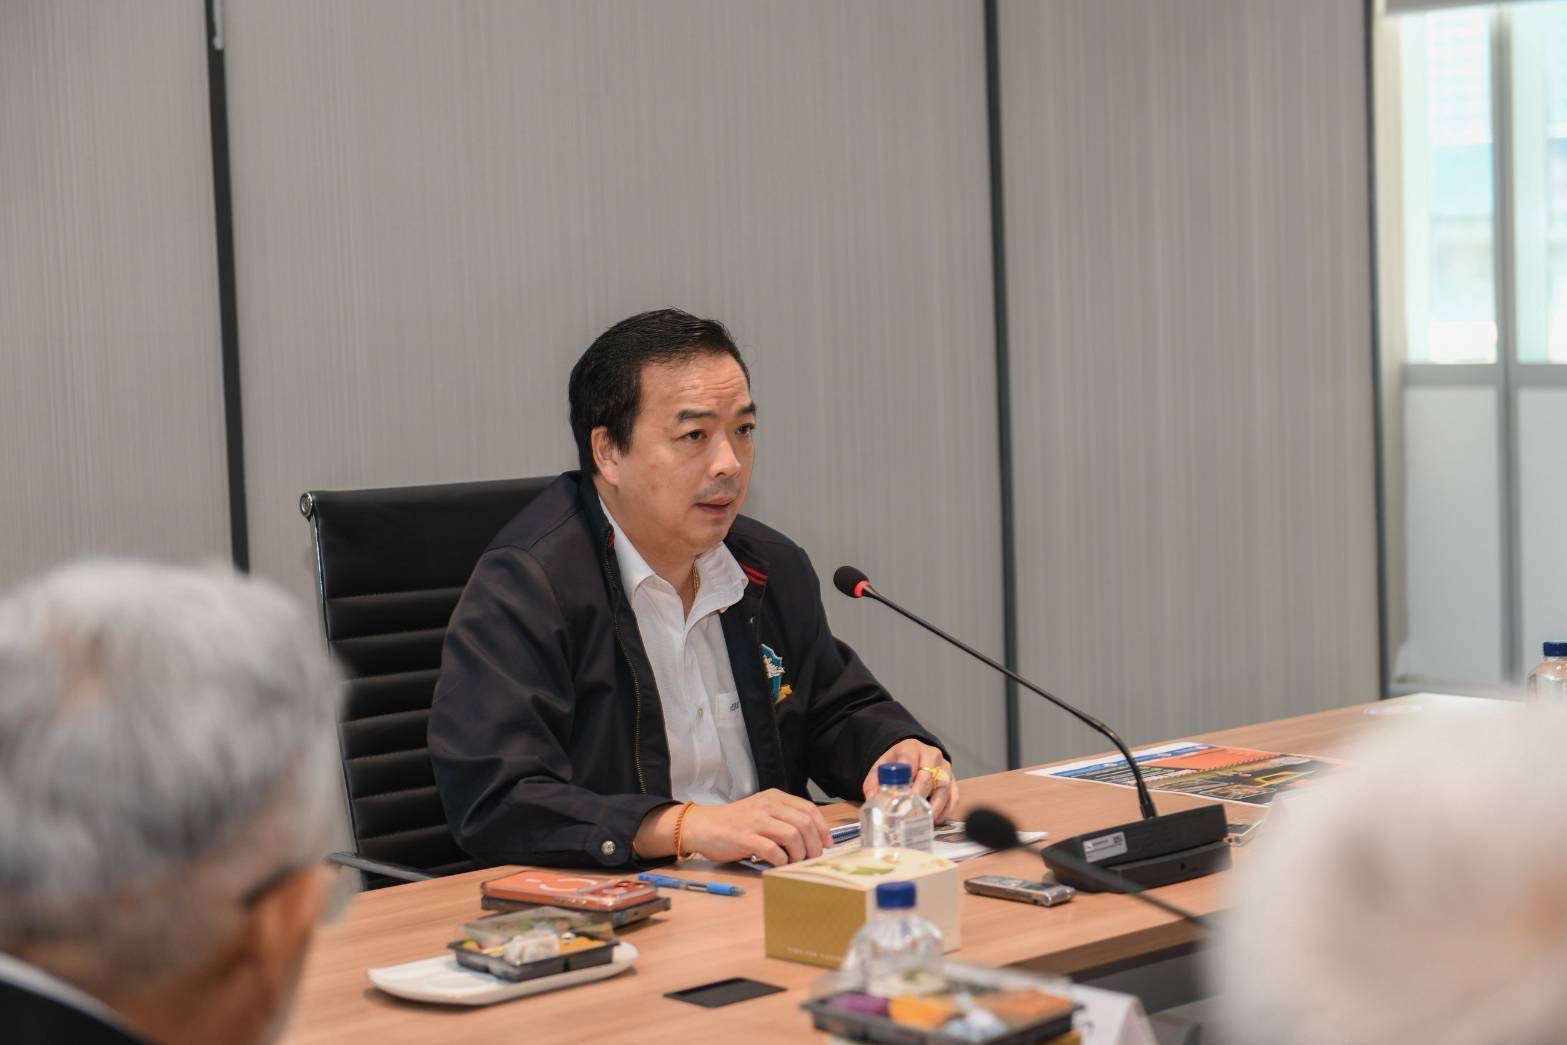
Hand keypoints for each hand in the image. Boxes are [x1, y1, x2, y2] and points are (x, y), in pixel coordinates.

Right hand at [682, 789, 831, 865]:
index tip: (826, 844)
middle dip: (814, 845)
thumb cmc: (735, 822)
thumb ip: (783, 818)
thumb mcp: (762, 811)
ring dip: (799, 854)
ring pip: (792, 836)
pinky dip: (781, 861)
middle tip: (813, 858)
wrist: (703, 826)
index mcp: (774, 797)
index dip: (822, 828)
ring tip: (796, 862)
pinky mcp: (745, 838)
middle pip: (804, 824)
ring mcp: (756, 821)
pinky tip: (779, 864)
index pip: (808, 809)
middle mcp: (767, 806)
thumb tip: (812, 838)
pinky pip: (773, 851)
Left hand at [864, 739, 958, 822]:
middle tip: (909, 813)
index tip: (903, 791)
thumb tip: (874, 799)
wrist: (911, 758)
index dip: (907, 775)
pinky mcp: (953, 783)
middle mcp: (932, 756)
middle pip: (928, 776)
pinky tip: (934, 820)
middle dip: (918, 796)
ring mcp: (945, 769)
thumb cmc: (896, 765)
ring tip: (921, 821)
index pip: (909, 758)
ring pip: (943, 789)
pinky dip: (945, 811)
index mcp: (911, 748)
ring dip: (933, 807)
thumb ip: (875, 783)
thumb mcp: (881, 769)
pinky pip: (953, 798)